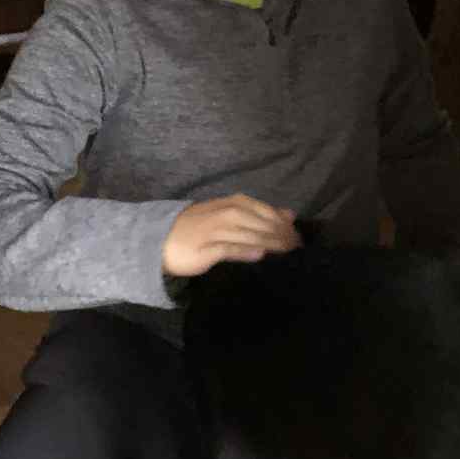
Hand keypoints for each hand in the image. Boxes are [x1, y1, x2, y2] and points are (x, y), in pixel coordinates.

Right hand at [161, 195, 299, 277]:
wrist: (160, 239)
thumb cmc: (198, 228)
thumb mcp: (229, 215)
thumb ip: (258, 215)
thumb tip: (289, 214)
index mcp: (234, 203)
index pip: (267, 212)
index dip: (285, 225)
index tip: (299, 238)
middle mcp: (228, 213)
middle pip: (263, 224)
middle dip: (283, 236)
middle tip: (298, 249)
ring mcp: (217, 230)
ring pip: (251, 235)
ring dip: (272, 244)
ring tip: (287, 253)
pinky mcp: (207, 249)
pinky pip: (230, 249)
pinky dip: (246, 250)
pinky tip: (260, 255)